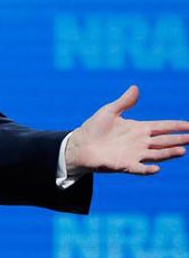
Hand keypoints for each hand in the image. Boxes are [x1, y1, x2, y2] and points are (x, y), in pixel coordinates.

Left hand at [67, 85, 188, 174]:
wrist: (80, 145)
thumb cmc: (94, 128)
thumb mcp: (109, 111)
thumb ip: (124, 102)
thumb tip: (136, 87)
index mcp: (139, 128)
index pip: (162, 127)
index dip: (176, 126)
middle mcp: (140, 142)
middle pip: (165, 141)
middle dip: (180, 139)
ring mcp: (134, 154)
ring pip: (157, 154)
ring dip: (169, 153)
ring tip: (182, 151)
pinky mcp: (124, 165)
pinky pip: (138, 168)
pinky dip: (147, 169)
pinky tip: (156, 169)